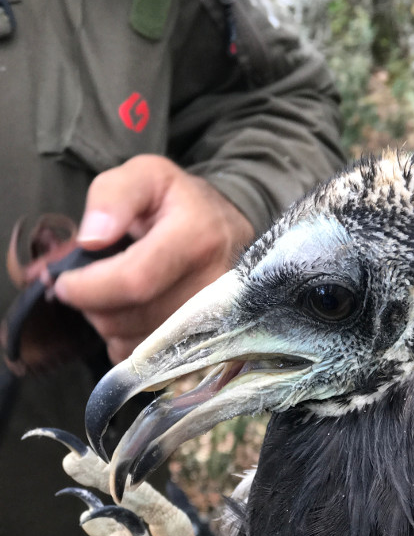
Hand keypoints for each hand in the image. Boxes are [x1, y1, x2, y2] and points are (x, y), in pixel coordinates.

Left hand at [54, 155, 253, 364]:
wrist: (228, 230)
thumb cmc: (180, 203)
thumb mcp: (147, 175)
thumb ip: (112, 196)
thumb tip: (91, 240)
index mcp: (198, 237)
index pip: (134, 280)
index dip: (88, 287)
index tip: (63, 281)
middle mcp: (214, 285)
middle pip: (127, 317)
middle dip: (92, 302)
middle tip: (90, 279)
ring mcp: (215, 322)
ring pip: (132, 343)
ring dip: (108, 321)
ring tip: (115, 291)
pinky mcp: (208, 345)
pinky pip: (145, 360)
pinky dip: (127, 339)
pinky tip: (134, 311)